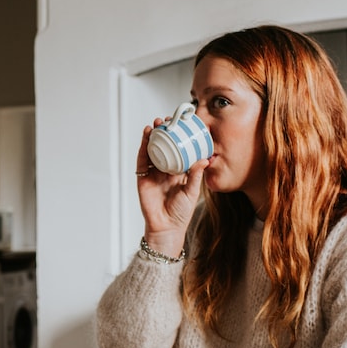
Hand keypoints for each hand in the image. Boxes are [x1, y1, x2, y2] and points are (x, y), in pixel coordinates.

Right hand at [135, 119, 207, 254]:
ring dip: (153, 135)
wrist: (167, 227)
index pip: (178, 150)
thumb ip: (196, 175)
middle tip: (168, 120)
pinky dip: (144, 146)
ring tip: (157, 124)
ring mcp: (153, 172)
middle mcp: (165, 169)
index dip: (179, 137)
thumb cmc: (180, 212)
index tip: (183, 125)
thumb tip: (204, 159)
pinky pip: (142, 159)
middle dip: (165, 133)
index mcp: (178, 171)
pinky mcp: (142, 177)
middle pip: (164, 146)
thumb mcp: (192, 191)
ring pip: (152, 149)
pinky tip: (147, 135)